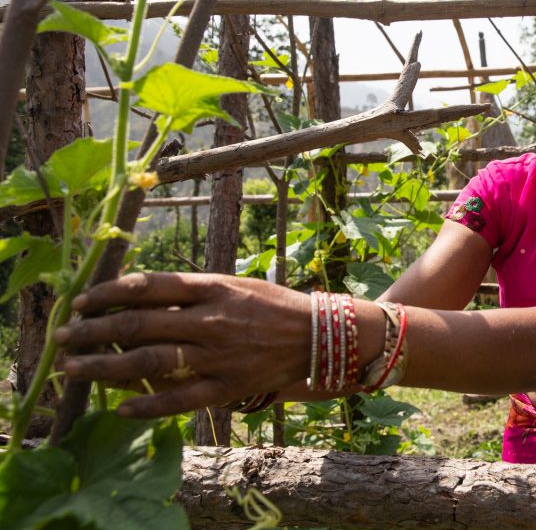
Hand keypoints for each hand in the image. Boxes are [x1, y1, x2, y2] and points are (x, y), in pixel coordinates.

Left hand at [54, 272, 309, 417]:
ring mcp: (218, 356)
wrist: (316, 335)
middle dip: (93, 330)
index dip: (108, 293)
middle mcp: (210, 320)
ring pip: (150, 362)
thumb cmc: (270, 305)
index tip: (80, 301)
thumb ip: (189, 290)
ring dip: (105, 366)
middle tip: (62, 337)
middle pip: (138, 324)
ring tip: (75, 369)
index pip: (148, 287)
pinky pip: (180, 399)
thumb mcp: (232, 284)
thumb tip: (137, 294)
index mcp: (212, 288)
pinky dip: (148, 405)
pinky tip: (120, 407)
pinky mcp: (227, 386)